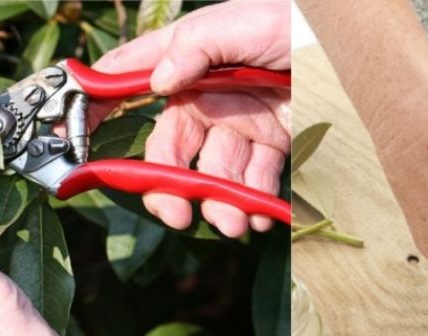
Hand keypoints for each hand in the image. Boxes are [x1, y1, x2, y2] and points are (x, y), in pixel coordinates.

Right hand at [91, 0, 290, 236]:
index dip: (97, 108)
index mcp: (189, 59)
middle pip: (171, 150)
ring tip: (235, 223)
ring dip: (219, 205)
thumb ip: (195, 47)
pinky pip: (256, 181)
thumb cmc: (296, 20)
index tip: (72, 141)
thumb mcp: (241, 23)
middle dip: (170, 186)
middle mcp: (208, 94)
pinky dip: (255, 205)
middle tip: (176, 214)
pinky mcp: (275, 142)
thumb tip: (156, 83)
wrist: (356, 48)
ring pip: (214, 174)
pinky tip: (262, 217)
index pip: (132, 82)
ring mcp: (241, 121)